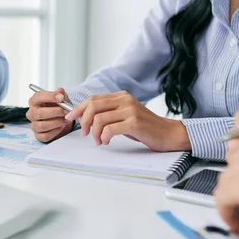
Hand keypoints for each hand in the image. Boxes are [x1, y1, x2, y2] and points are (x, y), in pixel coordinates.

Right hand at [26, 87, 74, 142]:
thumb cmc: (57, 108)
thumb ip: (61, 94)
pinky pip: (45, 135)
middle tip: (66, 111)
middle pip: (39, 113)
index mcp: (35, 101)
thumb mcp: (61, 99)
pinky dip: (56, 131)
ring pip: (42, 125)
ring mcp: (34, 125)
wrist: (60, 120)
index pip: (38, 97)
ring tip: (66, 119)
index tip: (61, 97)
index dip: (50, 96)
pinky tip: (62, 126)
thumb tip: (60, 90)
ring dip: (57, 122)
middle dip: (55, 112)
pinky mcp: (38, 135)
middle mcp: (32, 113)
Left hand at [64, 91, 190, 151]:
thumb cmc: (144, 127)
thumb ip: (109, 113)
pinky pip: (109, 129)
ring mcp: (130, 110)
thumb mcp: (124, 115)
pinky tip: (106, 141)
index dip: (78, 108)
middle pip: (93, 106)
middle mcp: (124, 100)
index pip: (93, 99)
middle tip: (85, 133)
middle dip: (83, 121)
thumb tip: (85, 117)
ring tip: (98, 140)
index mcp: (121, 96)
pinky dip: (103, 137)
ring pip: (99, 118)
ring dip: (94, 132)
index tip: (70, 118)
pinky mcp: (134, 122)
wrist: (168, 133)